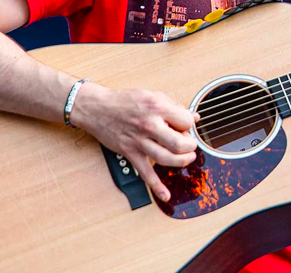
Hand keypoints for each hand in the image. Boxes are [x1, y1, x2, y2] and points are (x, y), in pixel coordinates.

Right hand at [71, 84, 198, 201]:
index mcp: (157, 108)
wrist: (97, 108)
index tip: (186, 126)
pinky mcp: (130, 153)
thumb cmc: (124, 101)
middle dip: (190, 146)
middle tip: (190, 144)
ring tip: (187, 158)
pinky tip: (165, 195)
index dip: (189, 124)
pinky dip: (156, 186)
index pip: (186, 122)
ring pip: (167, 159)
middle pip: (179, 143)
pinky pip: (145, 173)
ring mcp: (139, 142)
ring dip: (182, 161)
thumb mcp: (152, 95)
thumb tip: (193, 116)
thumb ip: (174, 106)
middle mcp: (149, 125)